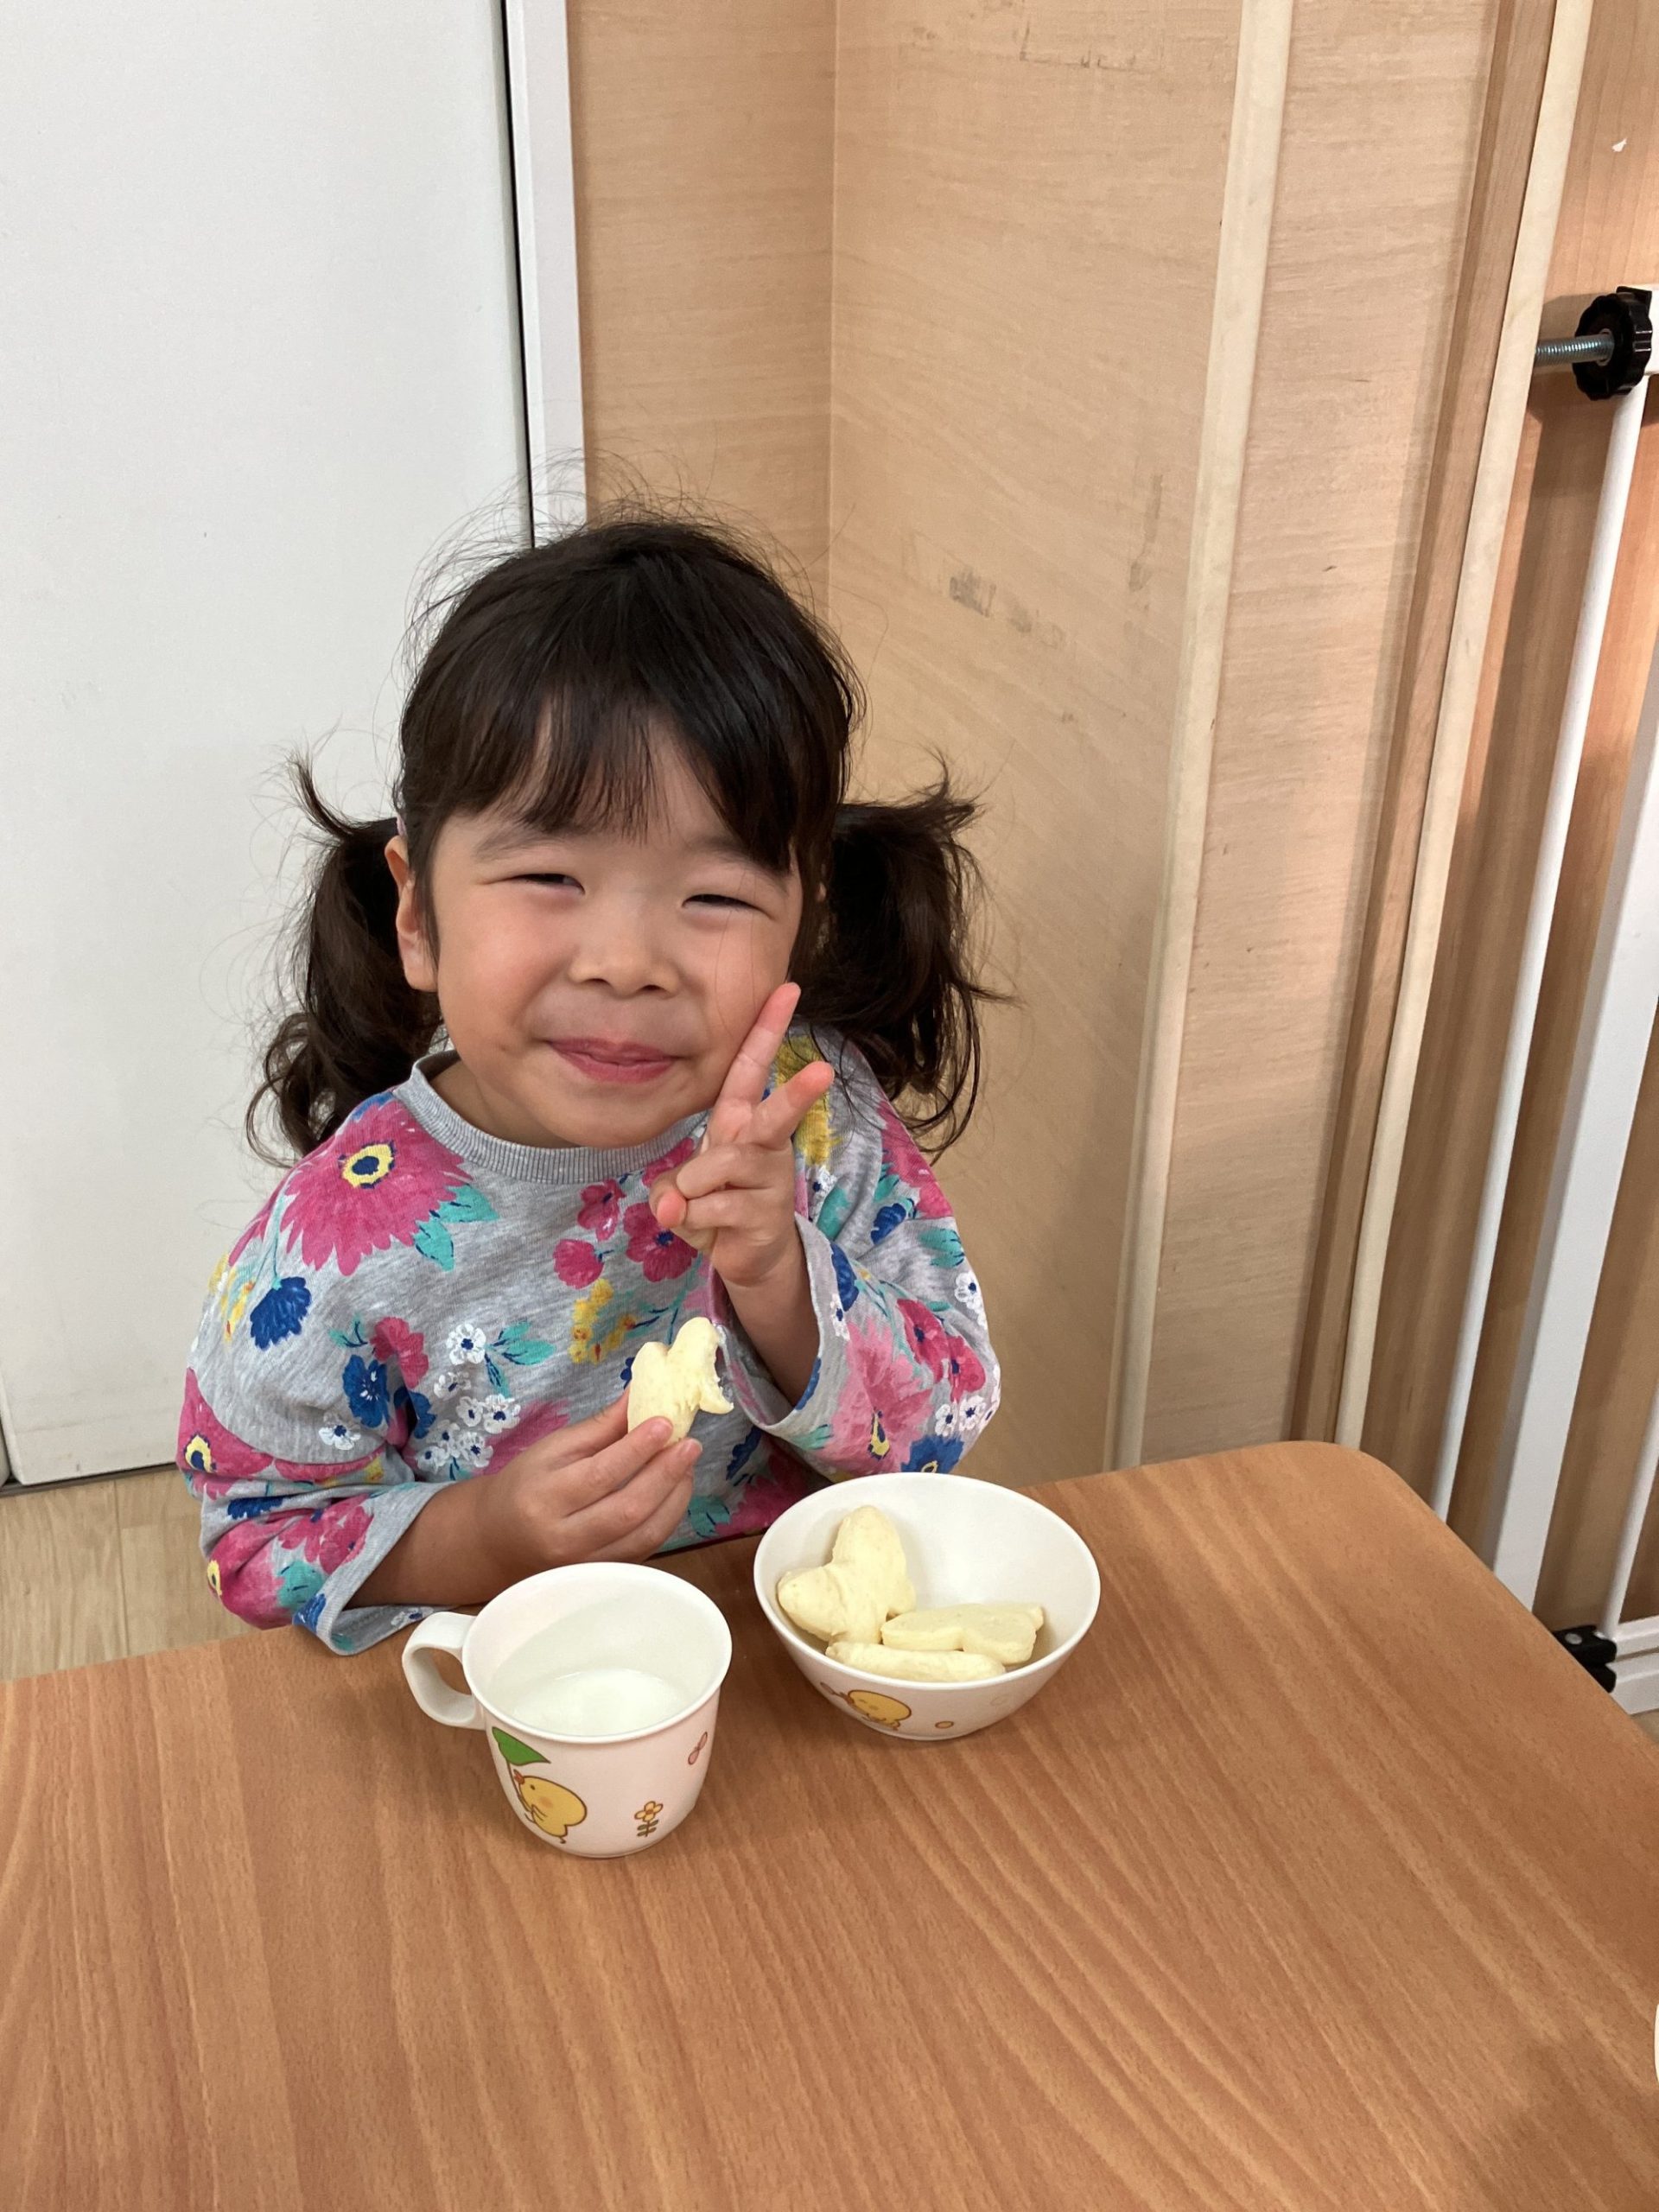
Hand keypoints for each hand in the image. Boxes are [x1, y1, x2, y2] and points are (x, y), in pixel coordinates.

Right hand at [477, 1396, 699, 1577]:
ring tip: (687, 1465)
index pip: (600, 1474)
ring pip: (644, 1535)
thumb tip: (640, 1397)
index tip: (665, 1422)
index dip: (637, 1449)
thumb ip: (598, 1428)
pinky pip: (645, 1548)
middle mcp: (565, 1538)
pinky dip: (667, 1518)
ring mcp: (587, 1564)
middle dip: (665, 1474)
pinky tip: (675, 1492)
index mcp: (545, 1499)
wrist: (499, 1541)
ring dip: (674, 1498)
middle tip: (689, 1444)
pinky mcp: (604, 1574)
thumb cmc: (525, 1486)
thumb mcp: (551, 1450)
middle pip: (628, 1508)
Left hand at [648, 982, 834, 1294]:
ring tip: (692, 1204)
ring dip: (693, 1187)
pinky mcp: (768, 1214)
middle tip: (823, 1072)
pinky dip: (693, 1220)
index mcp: (740, 1121)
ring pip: (723, 1165)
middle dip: (797, 1094)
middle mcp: (762, 1143)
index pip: (750, 1069)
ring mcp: (770, 1179)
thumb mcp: (681, 1189)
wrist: (746, 1257)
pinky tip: (706, 1229)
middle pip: (776, 1113)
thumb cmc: (714, 1205)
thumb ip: (669, 1189)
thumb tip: (671, 1206)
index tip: (788, 989)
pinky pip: (714, 1207)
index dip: (767, 1029)